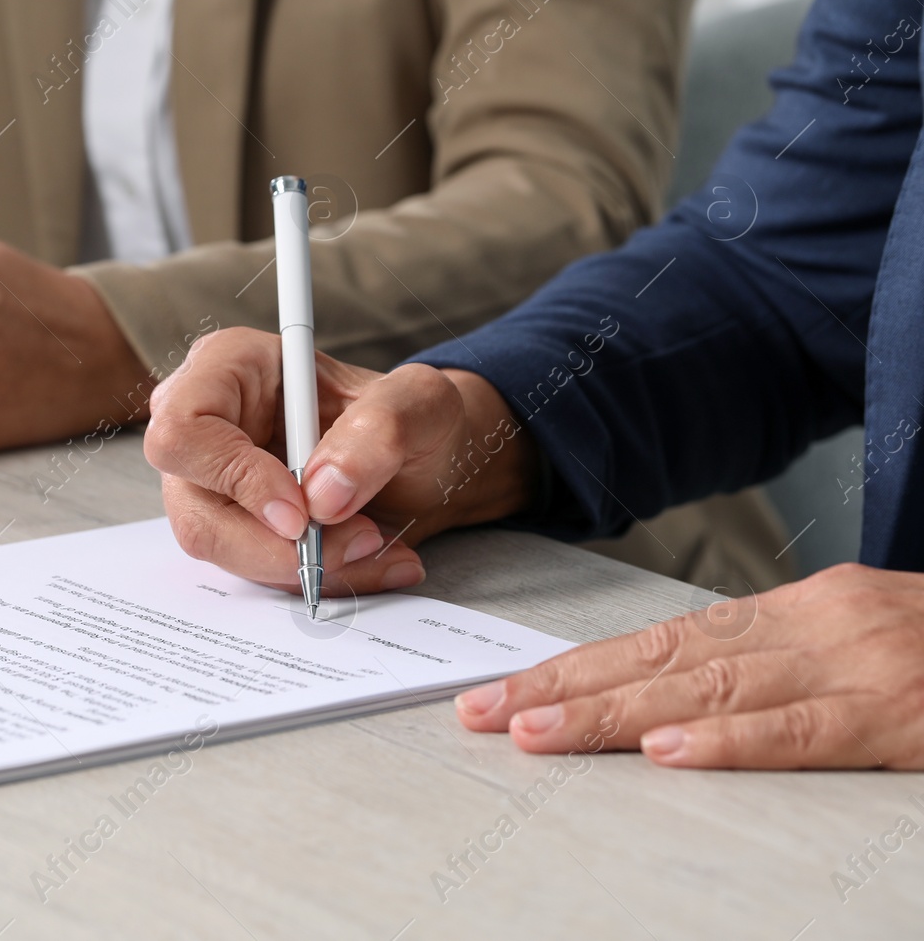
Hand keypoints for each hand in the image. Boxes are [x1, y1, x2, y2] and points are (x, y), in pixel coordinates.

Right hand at [142, 327, 536, 594]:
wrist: (426, 461)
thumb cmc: (413, 416)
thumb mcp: (421, 404)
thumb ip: (380, 430)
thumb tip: (323, 493)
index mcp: (231, 366)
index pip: (184, 429)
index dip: (233, 477)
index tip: (302, 511)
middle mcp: (207, 424)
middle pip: (194, 506)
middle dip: (275, 543)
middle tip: (357, 539)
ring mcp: (212, 481)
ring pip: (220, 548)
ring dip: (301, 566)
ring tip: (376, 546)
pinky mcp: (233, 526)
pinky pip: (252, 570)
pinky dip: (315, 577)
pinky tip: (368, 559)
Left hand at [455, 563, 923, 768]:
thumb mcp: (859, 644)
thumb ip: (775, 667)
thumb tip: (673, 705)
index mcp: (798, 610)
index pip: (661, 641)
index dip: (576, 667)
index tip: (505, 692)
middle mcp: (816, 625)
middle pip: (664, 660)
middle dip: (564, 689)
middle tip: (481, 715)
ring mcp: (859, 665)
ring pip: (712, 691)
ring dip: (614, 715)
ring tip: (535, 733)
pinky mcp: (902, 714)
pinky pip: (805, 732)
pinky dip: (732, 742)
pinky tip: (667, 753)